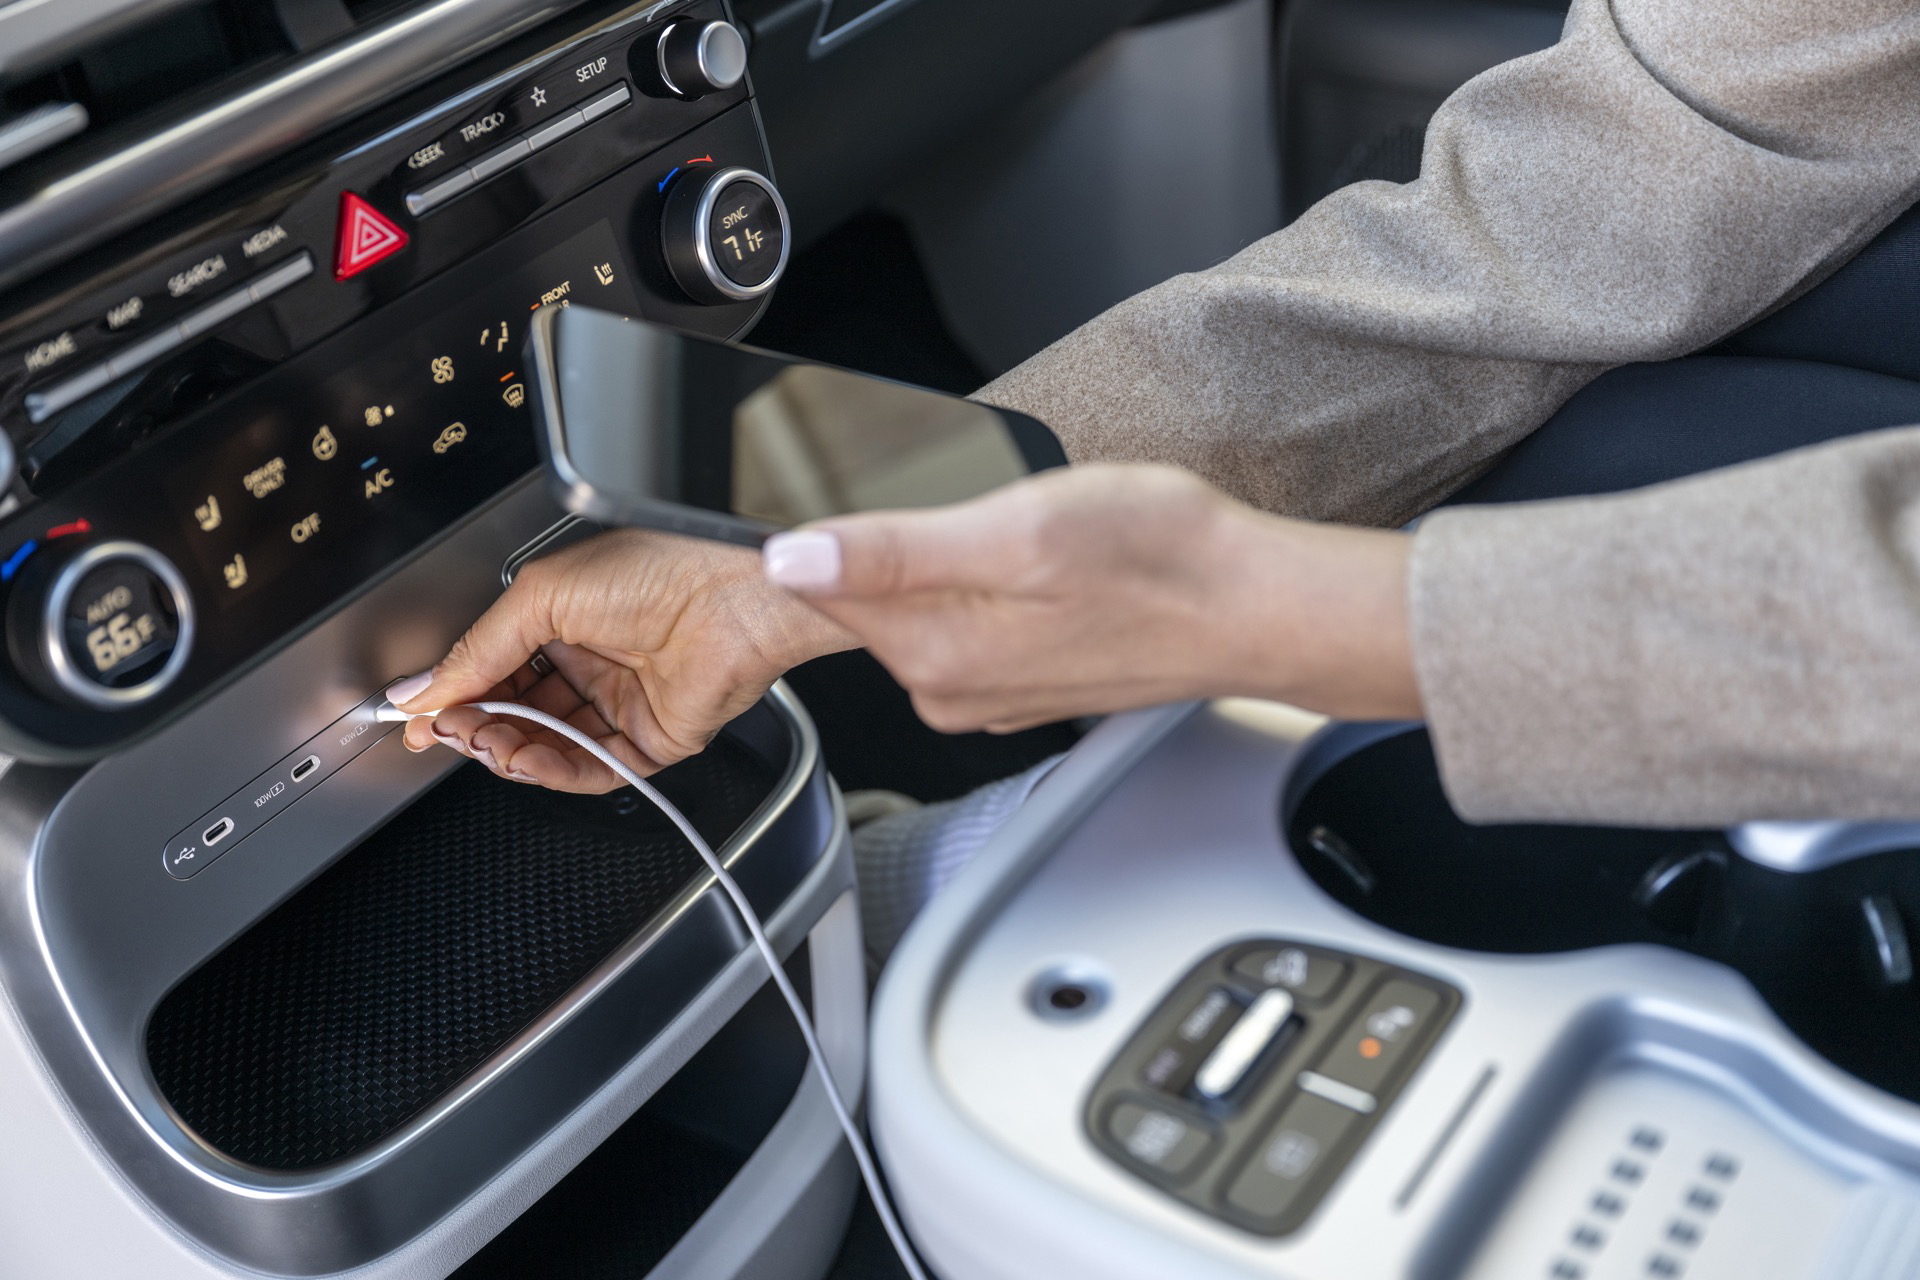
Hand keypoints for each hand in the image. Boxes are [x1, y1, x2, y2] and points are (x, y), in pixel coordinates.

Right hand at [392, 528, 854, 790]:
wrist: (731, 595)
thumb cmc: (662, 568)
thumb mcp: (542, 596)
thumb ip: (480, 648)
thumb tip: (426, 687)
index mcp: (564, 620)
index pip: (495, 670)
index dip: (456, 695)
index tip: (420, 715)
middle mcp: (592, 663)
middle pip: (517, 713)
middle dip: (477, 726)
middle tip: (448, 730)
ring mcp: (621, 704)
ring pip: (549, 746)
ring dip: (510, 751)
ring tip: (484, 742)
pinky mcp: (651, 739)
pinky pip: (593, 768)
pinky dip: (554, 770)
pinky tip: (527, 759)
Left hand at [762, 464, 1420, 730]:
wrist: (1258, 607)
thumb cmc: (1162, 564)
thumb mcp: (1018, 530)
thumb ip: (892, 553)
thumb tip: (789, 561)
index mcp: (932, 654)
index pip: (819, 584)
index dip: (828, 520)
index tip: (884, 484)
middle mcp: (949, 689)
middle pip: (868, 593)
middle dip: (902, 533)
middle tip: (983, 498)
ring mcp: (988, 690)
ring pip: (922, 601)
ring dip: (952, 552)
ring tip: (1027, 525)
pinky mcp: (1025, 677)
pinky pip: (970, 618)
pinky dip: (990, 578)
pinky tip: (1044, 558)